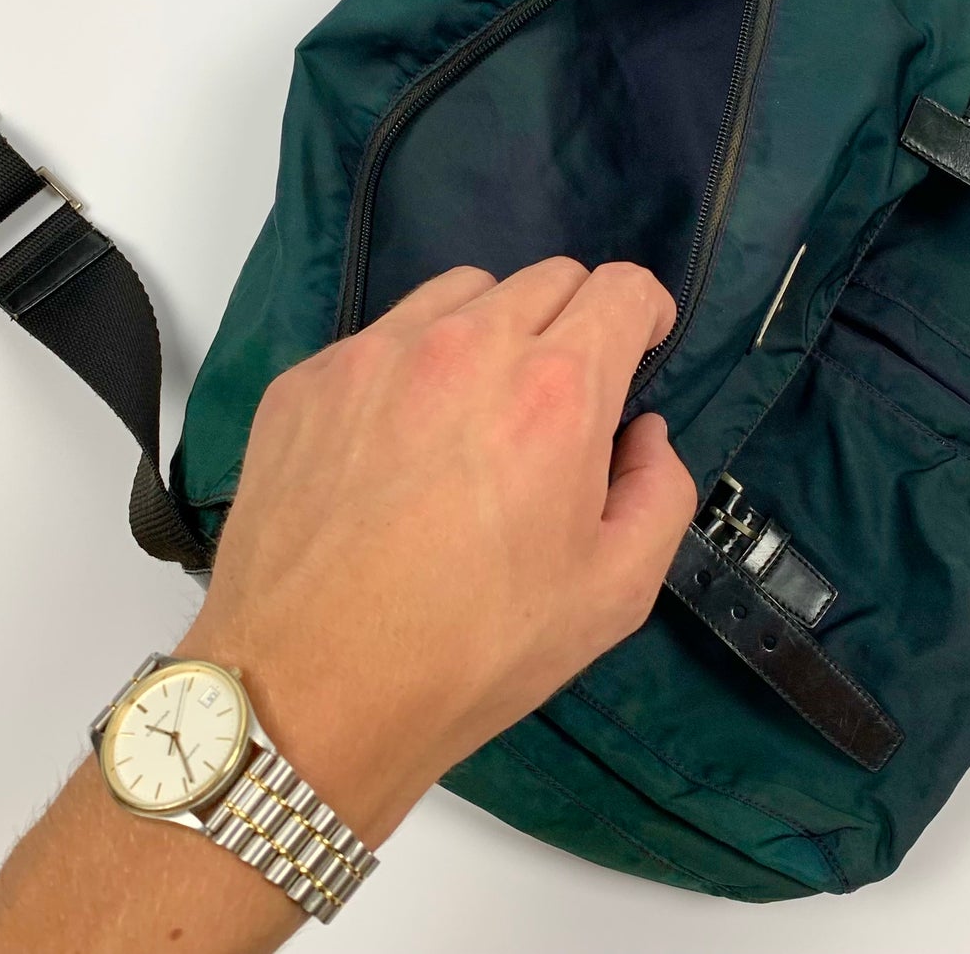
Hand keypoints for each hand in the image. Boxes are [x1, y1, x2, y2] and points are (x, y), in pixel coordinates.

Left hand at [176, 258, 697, 843]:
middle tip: (563, 397)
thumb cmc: (474, 651)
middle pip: (549, 278)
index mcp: (554, 390)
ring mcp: (376, 353)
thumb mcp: (615, 593)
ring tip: (478, 407)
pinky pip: (385, 334)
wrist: (307, 692)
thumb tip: (642, 432)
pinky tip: (398, 440)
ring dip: (495, 328)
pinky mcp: (310, 376)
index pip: (620, 288)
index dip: (644, 312)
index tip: (640, 346)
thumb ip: (662, 491)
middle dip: (576, 323)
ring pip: (464, 292)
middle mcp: (466, 346)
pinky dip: (415, 362)